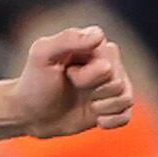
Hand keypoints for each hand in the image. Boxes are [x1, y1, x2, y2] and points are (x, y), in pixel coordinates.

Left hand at [11, 25, 132, 138]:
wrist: (30, 114)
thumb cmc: (34, 81)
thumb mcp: (43, 55)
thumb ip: (68, 39)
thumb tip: (99, 36)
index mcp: (94, 45)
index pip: (108, 61)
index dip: (87, 74)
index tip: (67, 73)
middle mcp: (108, 62)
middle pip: (118, 81)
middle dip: (93, 91)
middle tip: (73, 88)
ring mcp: (111, 85)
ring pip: (126, 98)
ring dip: (102, 107)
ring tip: (86, 104)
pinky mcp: (113, 106)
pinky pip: (127, 115)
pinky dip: (110, 121)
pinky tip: (96, 119)